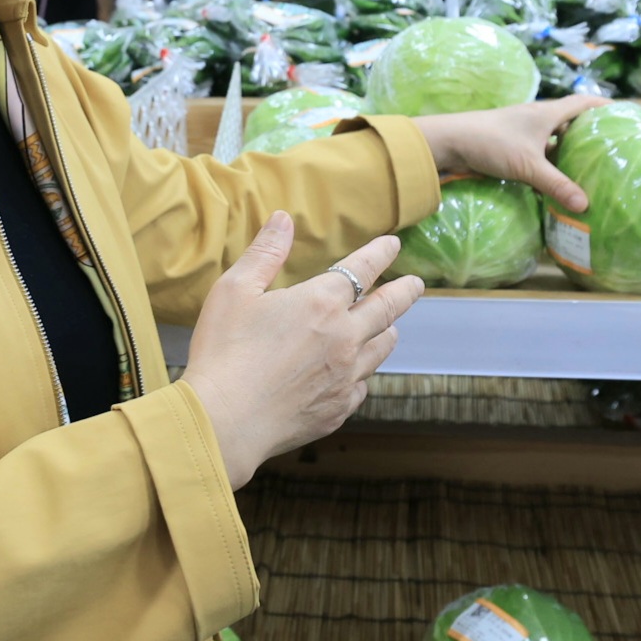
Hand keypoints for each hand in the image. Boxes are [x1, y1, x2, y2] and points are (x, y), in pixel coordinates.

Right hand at [180, 214, 420, 489]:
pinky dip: (363, 373)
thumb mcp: (234, 290)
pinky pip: (362, 385)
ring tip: (390, 327)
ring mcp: (345, 376)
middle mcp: (344, 337)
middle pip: (387, 308)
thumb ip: (265, 253)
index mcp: (321, 302)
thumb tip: (284, 219)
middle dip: (406, 291)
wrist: (225, 421)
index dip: (381, 253)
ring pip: (382, 348)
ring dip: (388, 331)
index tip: (393, 245)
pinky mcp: (337, 409)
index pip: (362, 269)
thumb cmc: (224, 351)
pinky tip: (355, 375)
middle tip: (417, 284)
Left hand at [411, 95, 608, 211]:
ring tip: (591, 165)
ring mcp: (524, 133)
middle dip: (591, 131)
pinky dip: (552, 162)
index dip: (605, 106)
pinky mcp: (512, 147)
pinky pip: (541, 152)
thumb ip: (556, 184)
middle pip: (571, 120)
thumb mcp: (528, 166)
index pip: (584, 103)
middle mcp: (537, 119)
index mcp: (546, 113)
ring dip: (570, 149)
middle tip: (613, 145)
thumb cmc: (490, 143)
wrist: (449, 142)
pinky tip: (558, 179)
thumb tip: (585, 205)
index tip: (626, 114)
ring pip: (555, 138)